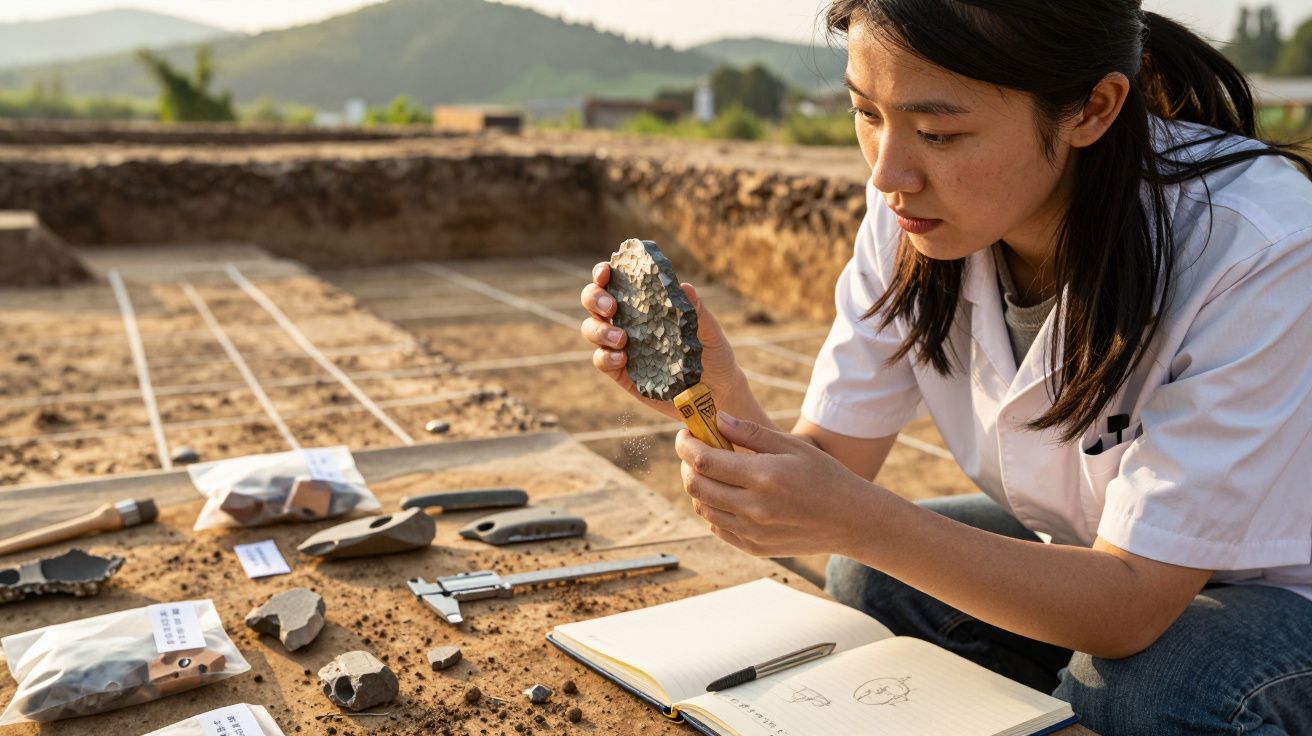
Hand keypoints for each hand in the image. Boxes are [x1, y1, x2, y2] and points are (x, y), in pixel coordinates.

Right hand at [580, 261, 740, 419]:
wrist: (718, 392)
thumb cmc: (712, 354)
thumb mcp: (708, 330)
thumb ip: (696, 310)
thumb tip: (684, 287)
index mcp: (644, 304)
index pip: (615, 283)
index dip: (603, 274)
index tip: (606, 272)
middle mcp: (627, 322)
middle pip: (594, 303)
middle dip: (595, 299)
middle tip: (611, 307)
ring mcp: (621, 347)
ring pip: (592, 330)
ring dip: (599, 330)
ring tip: (621, 339)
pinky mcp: (622, 374)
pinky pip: (602, 361)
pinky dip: (606, 357)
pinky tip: (622, 358)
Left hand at [676, 413, 882, 557]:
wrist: (852, 521)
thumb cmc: (825, 476)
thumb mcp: (793, 446)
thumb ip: (751, 433)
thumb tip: (717, 419)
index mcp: (764, 477)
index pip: (704, 461)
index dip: (686, 444)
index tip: (685, 433)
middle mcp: (754, 508)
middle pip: (695, 485)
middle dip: (686, 464)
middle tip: (695, 451)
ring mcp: (752, 532)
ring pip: (702, 508)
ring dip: (698, 486)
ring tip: (713, 472)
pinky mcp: (754, 547)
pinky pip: (717, 527)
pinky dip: (713, 508)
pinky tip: (727, 494)